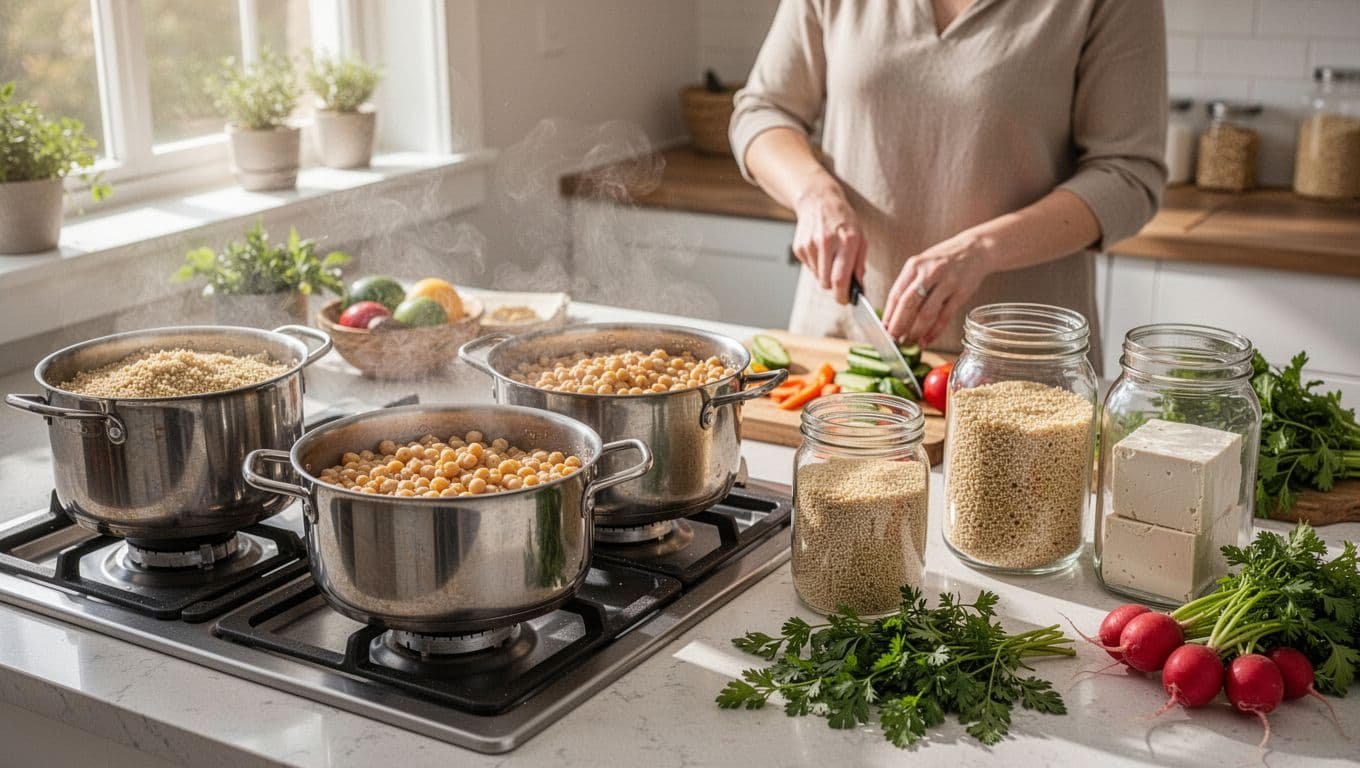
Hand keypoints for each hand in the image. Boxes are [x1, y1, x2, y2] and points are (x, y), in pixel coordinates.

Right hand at [791, 181, 865, 304]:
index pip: (840, 278)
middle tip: (840, 284)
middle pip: (826, 283)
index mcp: (847, 240)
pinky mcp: (799, 247)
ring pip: (818, 277)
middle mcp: (827, 242)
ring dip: (825, 275)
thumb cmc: (843, 220)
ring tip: (830, 258)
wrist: (818, 200)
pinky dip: (816, 266)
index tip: (845, 300)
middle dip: (834, 288)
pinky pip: (809, 268)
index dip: (842, 295)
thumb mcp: (860, 237)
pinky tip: (820, 251)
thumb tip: (858, 287)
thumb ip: (859, 263)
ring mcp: (810, 244)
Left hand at [883, 233, 993, 345]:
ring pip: (926, 313)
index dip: (888, 315)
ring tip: (909, 342)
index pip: (896, 294)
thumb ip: (909, 284)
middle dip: (899, 326)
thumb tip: (893, 314)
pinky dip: (934, 332)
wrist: (976, 248)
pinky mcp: (961, 293)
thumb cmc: (944, 259)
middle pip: (908, 304)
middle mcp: (930, 272)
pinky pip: (945, 317)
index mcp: (915, 265)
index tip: (884, 329)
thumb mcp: (922, 264)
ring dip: (915, 331)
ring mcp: (947, 282)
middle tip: (894, 340)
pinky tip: (926, 340)